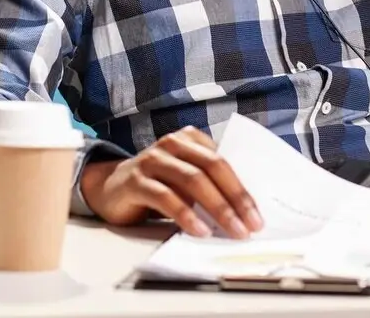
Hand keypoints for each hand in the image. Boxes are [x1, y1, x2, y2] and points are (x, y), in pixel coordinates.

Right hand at [78, 125, 263, 238]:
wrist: (111, 187)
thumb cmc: (157, 185)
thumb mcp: (185, 179)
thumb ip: (208, 184)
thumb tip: (243, 211)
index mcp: (189, 139)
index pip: (223, 161)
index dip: (243, 188)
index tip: (258, 215)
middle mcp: (172, 144)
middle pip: (211, 168)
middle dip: (235, 198)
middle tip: (251, 225)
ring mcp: (152, 160)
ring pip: (192, 180)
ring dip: (217, 207)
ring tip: (232, 230)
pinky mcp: (136, 180)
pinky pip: (165, 197)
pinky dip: (186, 214)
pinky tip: (199, 230)